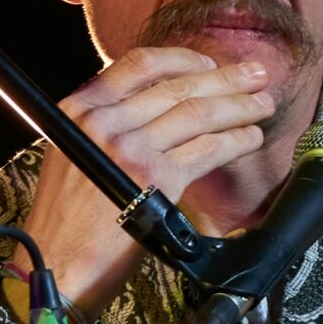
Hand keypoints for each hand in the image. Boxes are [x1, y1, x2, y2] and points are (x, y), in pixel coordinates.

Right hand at [17, 47, 271, 314]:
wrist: (59, 263)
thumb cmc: (66, 219)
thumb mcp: (73, 153)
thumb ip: (104, 125)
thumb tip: (155, 106)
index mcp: (80, 109)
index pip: (139, 64)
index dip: (182, 59)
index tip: (209, 63)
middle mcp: (103, 122)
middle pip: (176, 87)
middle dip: (225, 79)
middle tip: (257, 74)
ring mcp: (130, 148)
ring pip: (198, 114)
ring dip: (239, 107)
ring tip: (263, 105)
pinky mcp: (156, 179)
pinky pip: (207, 149)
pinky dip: (235, 141)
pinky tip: (251, 138)